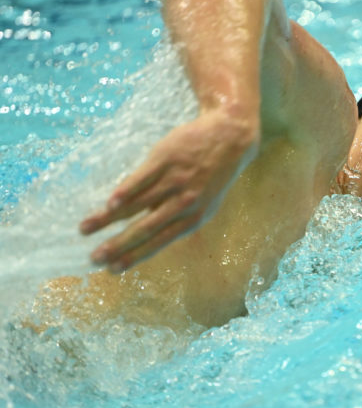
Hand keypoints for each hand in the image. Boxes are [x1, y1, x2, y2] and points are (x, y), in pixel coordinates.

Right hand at [80, 109, 258, 271]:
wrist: (230, 138)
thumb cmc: (212, 175)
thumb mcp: (205, 204)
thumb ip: (178, 220)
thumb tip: (147, 237)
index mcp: (194, 218)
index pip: (159, 243)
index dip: (135, 257)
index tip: (112, 269)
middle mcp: (184, 203)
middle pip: (145, 228)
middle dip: (118, 245)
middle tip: (94, 258)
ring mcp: (174, 181)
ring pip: (137, 204)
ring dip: (108, 219)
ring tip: (84, 229)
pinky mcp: (165, 159)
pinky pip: (142, 179)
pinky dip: (125, 192)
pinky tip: (109, 204)